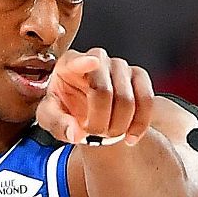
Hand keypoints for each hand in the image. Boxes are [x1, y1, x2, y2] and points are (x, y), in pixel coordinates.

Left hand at [36, 47, 154, 145]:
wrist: (87, 112)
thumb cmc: (65, 109)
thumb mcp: (51, 118)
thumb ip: (58, 124)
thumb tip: (75, 133)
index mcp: (69, 64)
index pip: (76, 61)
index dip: (84, 62)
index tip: (92, 63)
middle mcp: (97, 58)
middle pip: (103, 90)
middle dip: (99, 121)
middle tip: (94, 134)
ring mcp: (120, 66)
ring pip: (127, 99)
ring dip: (118, 126)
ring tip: (108, 134)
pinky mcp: (139, 77)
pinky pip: (147, 101)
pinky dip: (139, 124)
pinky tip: (130, 137)